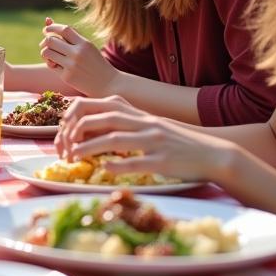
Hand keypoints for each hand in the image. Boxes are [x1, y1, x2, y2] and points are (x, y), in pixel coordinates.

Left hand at [39, 17, 117, 95]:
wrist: (107, 84)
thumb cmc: (95, 62)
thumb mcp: (87, 47)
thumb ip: (69, 35)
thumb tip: (47, 20)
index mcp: (85, 44)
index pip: (64, 29)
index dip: (52, 27)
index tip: (47, 29)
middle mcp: (78, 53)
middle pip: (51, 40)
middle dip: (45, 40)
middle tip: (45, 44)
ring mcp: (72, 66)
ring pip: (46, 52)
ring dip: (45, 51)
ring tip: (49, 54)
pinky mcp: (67, 77)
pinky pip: (51, 65)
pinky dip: (51, 64)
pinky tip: (57, 65)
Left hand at [55, 95, 229, 180]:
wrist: (212, 153)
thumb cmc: (176, 142)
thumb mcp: (150, 126)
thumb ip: (125, 123)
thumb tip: (94, 127)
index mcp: (140, 115)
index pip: (103, 105)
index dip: (80, 114)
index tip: (64, 128)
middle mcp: (145, 124)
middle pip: (106, 118)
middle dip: (80, 130)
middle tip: (64, 145)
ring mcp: (155, 142)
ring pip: (117, 139)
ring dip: (91, 148)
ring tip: (74, 157)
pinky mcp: (164, 161)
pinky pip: (138, 162)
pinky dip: (119, 165)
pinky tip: (105, 170)